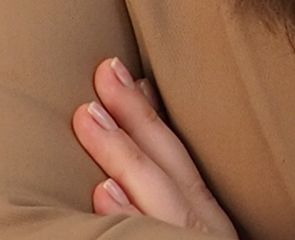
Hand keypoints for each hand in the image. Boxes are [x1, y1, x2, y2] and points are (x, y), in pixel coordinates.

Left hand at [72, 57, 238, 234]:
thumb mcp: (196, 229)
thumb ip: (173, 197)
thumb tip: (128, 157)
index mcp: (206, 212)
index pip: (176, 153)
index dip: (151, 113)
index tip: (130, 74)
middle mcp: (203, 223)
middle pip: (167, 159)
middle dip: (134, 113)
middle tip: (105, 71)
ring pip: (156, 188)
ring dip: (121, 150)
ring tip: (89, 115)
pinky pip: (151, 235)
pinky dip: (128, 213)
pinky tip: (103, 190)